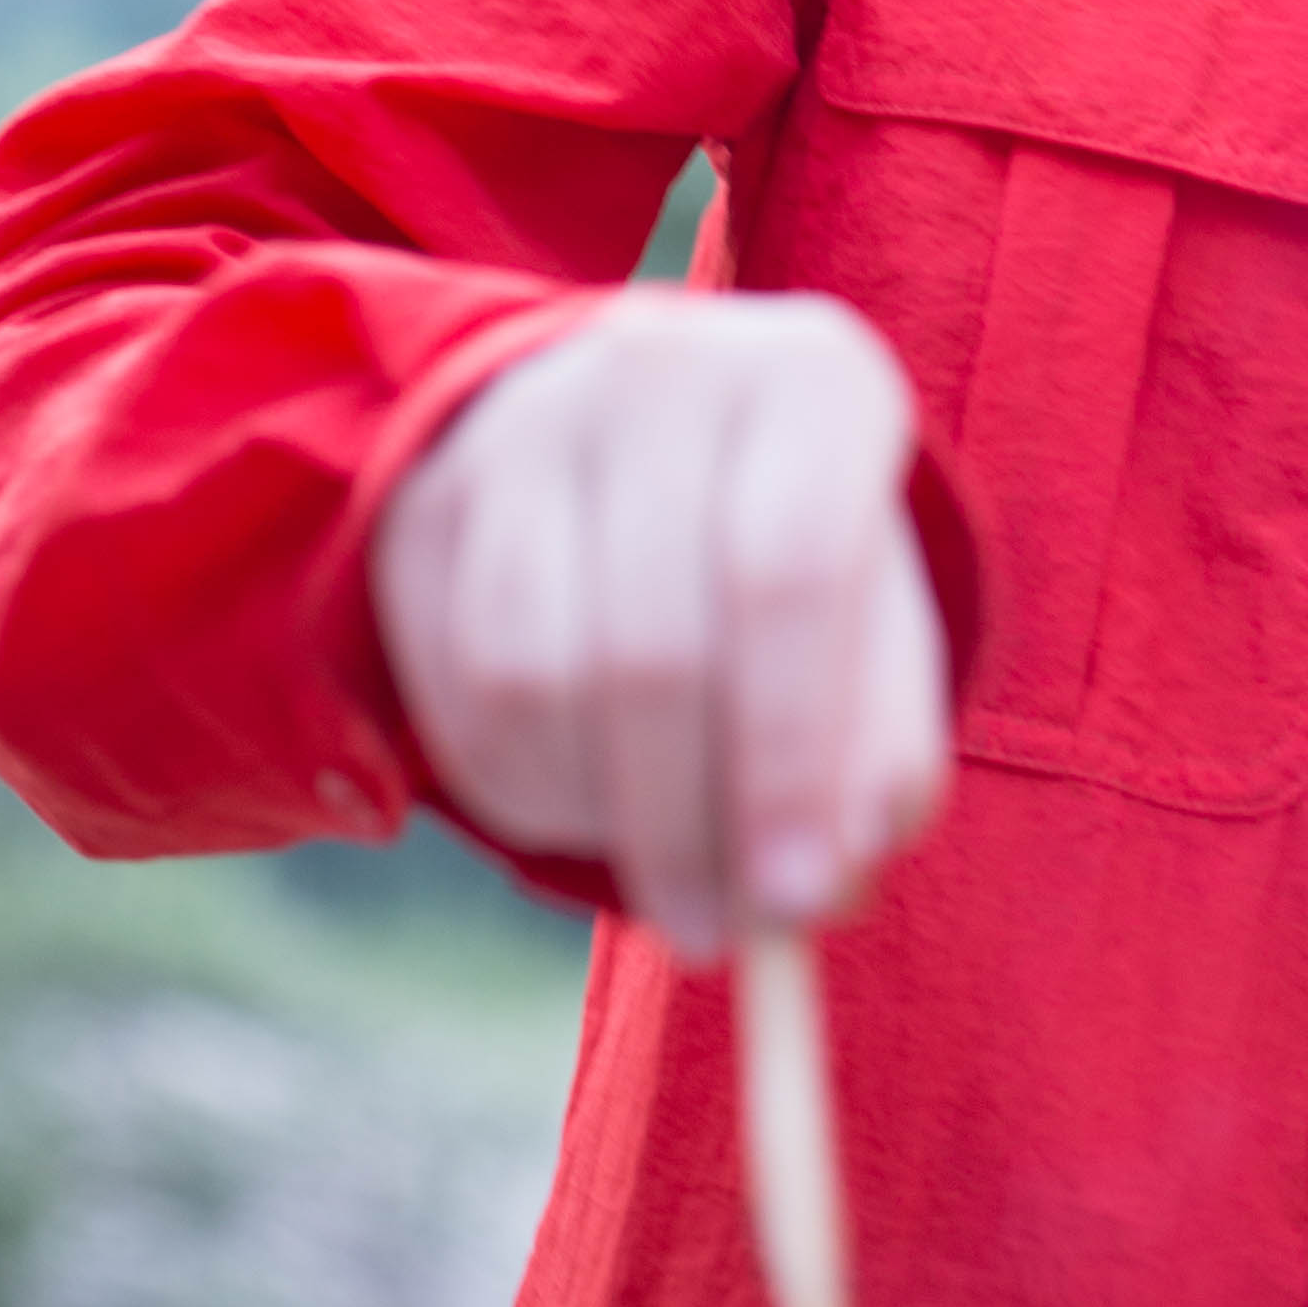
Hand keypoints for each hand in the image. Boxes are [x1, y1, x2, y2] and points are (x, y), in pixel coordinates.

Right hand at [370, 295, 949, 953]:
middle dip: (689, 825)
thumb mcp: (880, 625)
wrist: (657, 435)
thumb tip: (834, 873)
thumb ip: (881, 749)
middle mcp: (659, 371)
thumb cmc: (802, 551)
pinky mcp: (427, 497)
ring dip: (597, 818)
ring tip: (665, 871)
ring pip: (534, 675)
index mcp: (812, 380)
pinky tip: (587, 808)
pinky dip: (521, 788)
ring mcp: (523, 425)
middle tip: (721, 934)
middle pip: (654, 643)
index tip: (805, 900)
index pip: (789, 573)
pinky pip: (453, 687)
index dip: (791, 754)